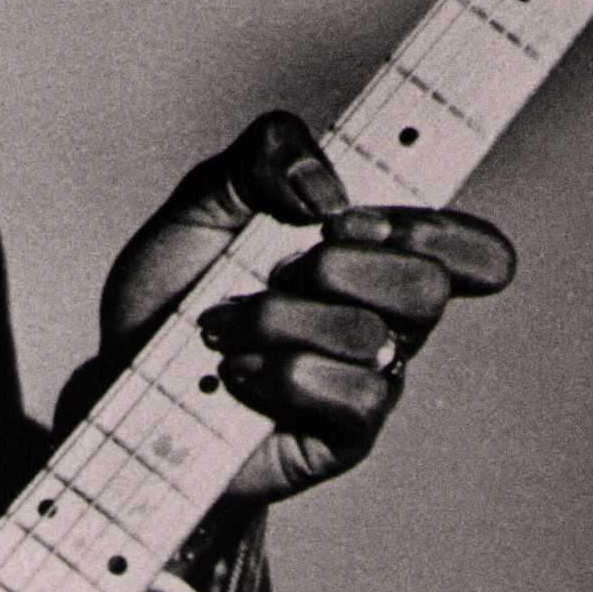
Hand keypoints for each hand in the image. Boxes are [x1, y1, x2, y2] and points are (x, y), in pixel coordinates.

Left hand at [97, 110, 515, 506]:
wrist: (121, 374)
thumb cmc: (174, 292)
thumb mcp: (207, 198)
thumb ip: (265, 155)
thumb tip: (324, 190)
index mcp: (374, 256)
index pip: (470, 250)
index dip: (433, 229)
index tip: (346, 221)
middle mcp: (386, 318)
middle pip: (428, 286)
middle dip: (338, 268)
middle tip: (274, 272)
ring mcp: (370, 381)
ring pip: (369, 336)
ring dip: (277, 321)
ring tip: (219, 327)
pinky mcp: (344, 437)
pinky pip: (353, 396)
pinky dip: (283, 375)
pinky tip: (236, 375)